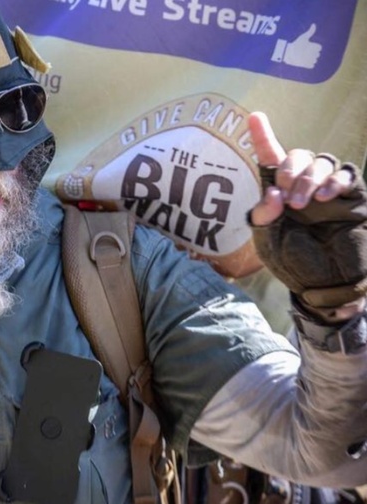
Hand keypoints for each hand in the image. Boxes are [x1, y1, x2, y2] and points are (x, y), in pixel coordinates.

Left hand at [247, 112, 366, 321]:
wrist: (325, 285)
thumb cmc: (294, 263)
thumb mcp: (268, 242)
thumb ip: (263, 216)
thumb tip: (271, 190)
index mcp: (278, 195)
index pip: (270, 160)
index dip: (263, 137)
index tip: (255, 116)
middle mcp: (303, 187)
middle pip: (297, 155)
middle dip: (290, 169)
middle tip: (287, 197)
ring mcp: (328, 191)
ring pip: (322, 160)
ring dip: (310, 176)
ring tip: (304, 203)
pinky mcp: (352, 197)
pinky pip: (347, 174)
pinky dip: (335, 179)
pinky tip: (327, 195)